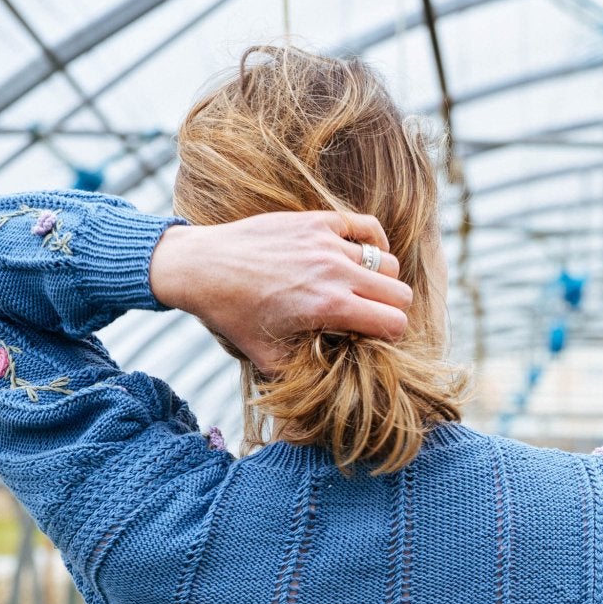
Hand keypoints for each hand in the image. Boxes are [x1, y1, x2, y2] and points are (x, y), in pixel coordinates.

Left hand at [150, 210, 413, 370]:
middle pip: (400, 292)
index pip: (394, 322)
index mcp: (328, 306)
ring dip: (381, 280)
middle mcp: (335, 271)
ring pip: (387, 262)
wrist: (202, 266)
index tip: (373, 340)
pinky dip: (374, 243)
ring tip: (361, 291)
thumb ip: (303, 373)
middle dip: (390, 310)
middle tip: (369, 318)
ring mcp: (328, 242)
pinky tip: (363, 256)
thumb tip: (330, 383)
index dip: (390, 336)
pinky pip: (367, 227)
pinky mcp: (318, 221)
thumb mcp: (266, 358)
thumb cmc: (232, 315)